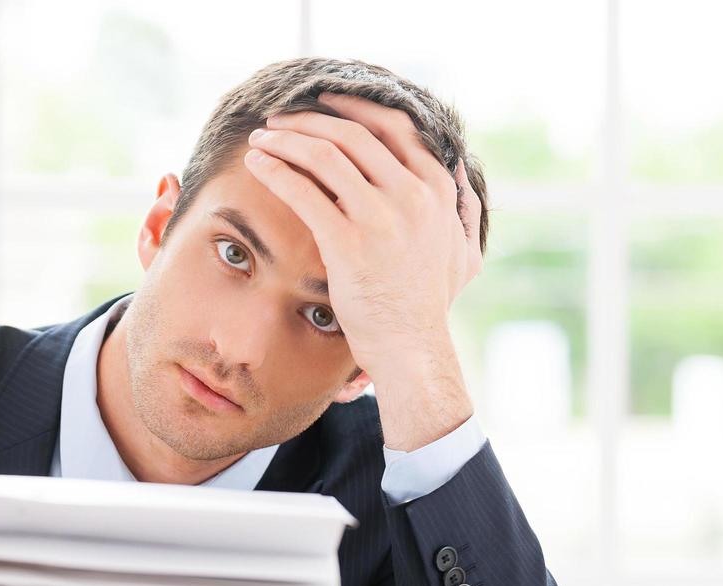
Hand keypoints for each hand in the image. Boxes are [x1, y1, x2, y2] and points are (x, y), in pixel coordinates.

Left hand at [242, 90, 484, 379]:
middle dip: (309, 119)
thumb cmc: (430, 305)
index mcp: (437, 188)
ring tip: (260, 138)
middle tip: (279, 118)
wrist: (411, 347)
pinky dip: (276, 171)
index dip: (354, 107)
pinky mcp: (347, 242)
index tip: (324, 102)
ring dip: (286, 140)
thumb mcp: (464, 251)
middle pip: (352, 134)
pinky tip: (256, 165)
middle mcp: (412, 194)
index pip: (393, 126)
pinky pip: (303, 192)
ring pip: (325, 155)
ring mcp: (380, 216)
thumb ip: (465, 208)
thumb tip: (464, 170)